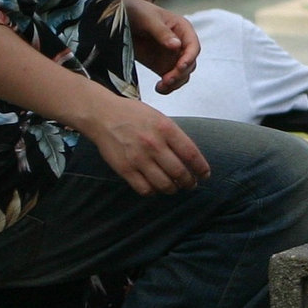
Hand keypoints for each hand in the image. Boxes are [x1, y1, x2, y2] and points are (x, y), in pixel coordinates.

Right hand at [75, 93, 210, 195]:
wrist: (102, 115)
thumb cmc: (133, 115)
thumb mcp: (159, 117)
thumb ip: (174, 136)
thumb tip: (190, 158)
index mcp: (165, 129)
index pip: (191, 154)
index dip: (201, 168)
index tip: (205, 175)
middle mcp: (154, 144)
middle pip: (180, 173)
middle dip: (189, 182)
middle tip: (190, 184)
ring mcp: (138, 158)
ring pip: (164, 184)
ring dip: (173, 189)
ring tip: (174, 187)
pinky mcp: (125, 169)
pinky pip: (145, 189)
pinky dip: (154, 191)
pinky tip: (155, 187)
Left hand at [127, 0, 199, 92]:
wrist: (119, 19)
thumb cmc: (136, 12)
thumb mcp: (148, 19)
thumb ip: (162, 32)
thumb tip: (177, 46)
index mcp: (182, 29)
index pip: (193, 46)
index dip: (189, 58)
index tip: (180, 67)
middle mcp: (181, 44)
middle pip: (189, 64)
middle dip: (180, 73)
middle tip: (167, 80)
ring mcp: (172, 57)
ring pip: (182, 75)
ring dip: (175, 83)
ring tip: (161, 86)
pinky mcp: (162, 66)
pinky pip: (170, 80)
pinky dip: (167, 87)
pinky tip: (159, 89)